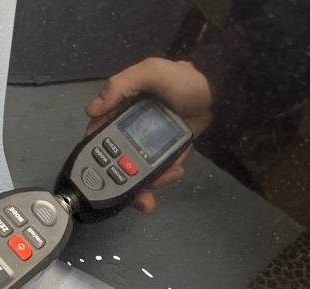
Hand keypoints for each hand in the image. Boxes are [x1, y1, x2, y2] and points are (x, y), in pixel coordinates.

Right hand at [85, 57, 212, 213]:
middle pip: (114, 159)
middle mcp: (129, 129)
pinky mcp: (164, 154)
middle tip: (132, 193)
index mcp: (120, 109)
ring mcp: (147, 144)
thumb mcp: (151, 72)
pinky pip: (156, 171)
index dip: (93, 153)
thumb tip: (91, 111)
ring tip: (152, 195)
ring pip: (134, 171)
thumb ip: (120, 86)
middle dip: (118, 182)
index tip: (99, 170)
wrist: (218, 95)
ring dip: (141, 187)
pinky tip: (176, 172)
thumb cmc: (183, 80)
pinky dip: (162, 179)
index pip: (98, 134)